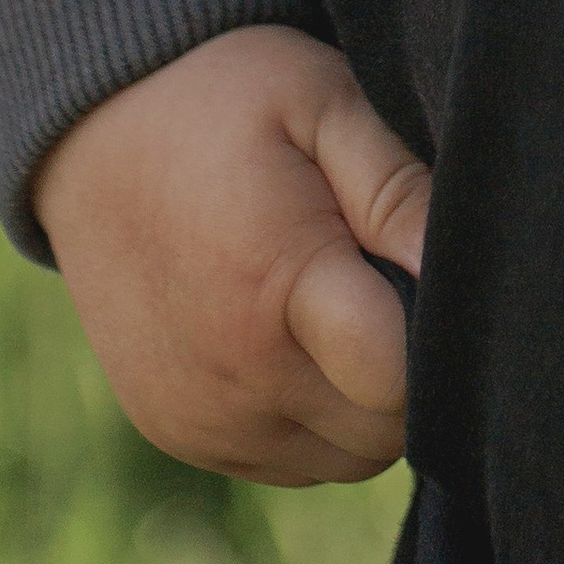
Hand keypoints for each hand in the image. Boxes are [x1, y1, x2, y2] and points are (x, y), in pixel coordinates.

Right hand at [34, 25, 429, 485]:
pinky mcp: (179, 432)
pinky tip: (307, 338)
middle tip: (397, 283)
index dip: (444, 341)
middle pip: (382, 433)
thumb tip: (467, 276)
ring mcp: (200, 417)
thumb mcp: (325, 101)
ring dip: (368, 403)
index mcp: (274, 286)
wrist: (95, 134)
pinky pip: (291, 462)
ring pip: (344, 459)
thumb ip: (398, 191)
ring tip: (353, 305)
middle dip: (416, 373)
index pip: (400, 384)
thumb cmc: (227, 102)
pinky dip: (317, 420)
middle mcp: (232, 376)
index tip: (440, 282)